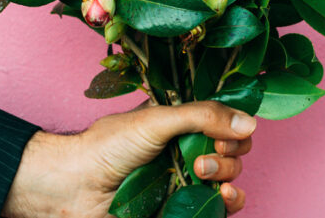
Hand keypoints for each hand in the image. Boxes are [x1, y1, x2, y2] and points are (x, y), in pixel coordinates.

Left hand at [1, 101, 256, 217]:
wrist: (75, 187)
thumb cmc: (107, 147)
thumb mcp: (157, 119)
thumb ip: (203, 116)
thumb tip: (249, 122)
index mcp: (181, 125)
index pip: (224, 123)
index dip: (232, 126)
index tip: (222, 130)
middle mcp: (187, 152)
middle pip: (233, 151)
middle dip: (228, 152)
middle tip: (204, 155)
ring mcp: (185, 183)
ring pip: (231, 180)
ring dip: (229, 175)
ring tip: (202, 173)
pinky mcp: (181, 210)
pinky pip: (219, 209)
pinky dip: (230, 203)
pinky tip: (223, 196)